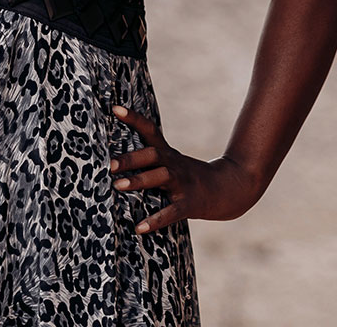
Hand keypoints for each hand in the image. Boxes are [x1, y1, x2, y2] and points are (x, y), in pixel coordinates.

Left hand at [108, 104, 263, 234]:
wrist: (226, 189)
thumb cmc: (188, 178)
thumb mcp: (170, 163)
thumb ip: (148, 160)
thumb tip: (114, 161)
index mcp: (167, 153)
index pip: (149, 129)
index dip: (133, 118)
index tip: (114, 108)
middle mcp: (174, 164)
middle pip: (153, 154)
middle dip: (131, 158)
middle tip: (110, 164)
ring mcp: (183, 183)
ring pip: (161, 177)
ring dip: (139, 180)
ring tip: (118, 186)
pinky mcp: (189, 204)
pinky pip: (171, 212)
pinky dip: (155, 219)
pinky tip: (139, 228)